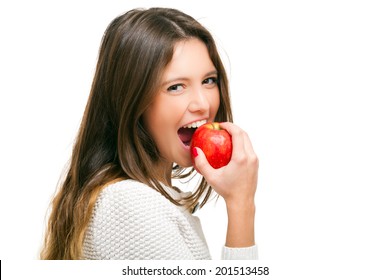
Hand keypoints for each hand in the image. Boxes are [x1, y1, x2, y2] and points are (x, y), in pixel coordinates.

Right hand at [192, 122, 258, 246]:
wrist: (242, 202)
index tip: (220, 125)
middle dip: (234, 128)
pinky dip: (241, 143)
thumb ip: (202, 163)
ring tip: (226, 136)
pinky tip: (231, 147)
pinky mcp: (256, 163)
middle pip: (244, 134)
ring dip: (238, 135)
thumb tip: (196, 150)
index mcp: (241, 158)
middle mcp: (250, 157)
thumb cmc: (226, 190)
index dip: (229, 126)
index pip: (238, 134)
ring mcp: (255, 160)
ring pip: (248, 140)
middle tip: (222, 128)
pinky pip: (249, 148)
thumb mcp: (211, 177)